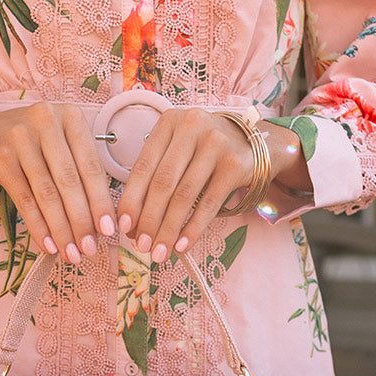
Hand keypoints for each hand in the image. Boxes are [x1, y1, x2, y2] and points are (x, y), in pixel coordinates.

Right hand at [0, 103, 116, 263]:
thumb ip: (80, 171)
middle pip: (70, 181)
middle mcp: (46, 121)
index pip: (91, 166)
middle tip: (90, 249)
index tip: (109, 231)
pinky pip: (25, 199)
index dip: (101, 201)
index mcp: (70, 116)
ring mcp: (20, 137)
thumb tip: (102, 222)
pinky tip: (48, 246)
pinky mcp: (0, 157)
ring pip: (48, 193)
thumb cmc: (31, 145)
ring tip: (71, 254)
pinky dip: (38, 226)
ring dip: (61, 229)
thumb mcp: (59, 144)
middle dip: (82, 221)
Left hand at [116, 108, 310, 261]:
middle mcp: (192, 127)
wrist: (252, 143)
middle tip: (141, 246)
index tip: (123, 227)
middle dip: (149, 220)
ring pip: (184, 196)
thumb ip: (155, 177)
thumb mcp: (178, 151)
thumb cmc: (203, 152)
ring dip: (169, 230)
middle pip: (163, 183)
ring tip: (159, 252)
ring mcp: (216, 143)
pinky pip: (208, 204)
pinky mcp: (235, 165)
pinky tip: (182, 246)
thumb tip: (132, 223)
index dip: (131, 200)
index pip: (143, 167)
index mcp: (169, 123)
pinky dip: (193, 228)